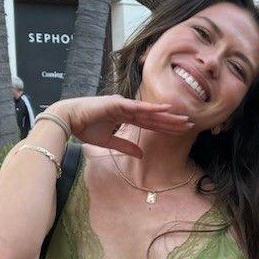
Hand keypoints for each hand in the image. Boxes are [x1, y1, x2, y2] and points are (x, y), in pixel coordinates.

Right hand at [52, 93, 194, 152]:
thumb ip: (125, 146)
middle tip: (190, 124)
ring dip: (167, 115)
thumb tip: (140, 155)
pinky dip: (151, 108)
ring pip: (150, 112)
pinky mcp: (117, 104)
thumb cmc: (84, 128)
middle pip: (154, 117)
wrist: (68, 120)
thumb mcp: (108, 142)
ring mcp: (123, 105)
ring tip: (183, 118)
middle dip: (172, 121)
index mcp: (125, 117)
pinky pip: (137, 107)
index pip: (150, 123)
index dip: (165, 127)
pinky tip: (165, 109)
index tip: (180, 130)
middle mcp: (127, 109)